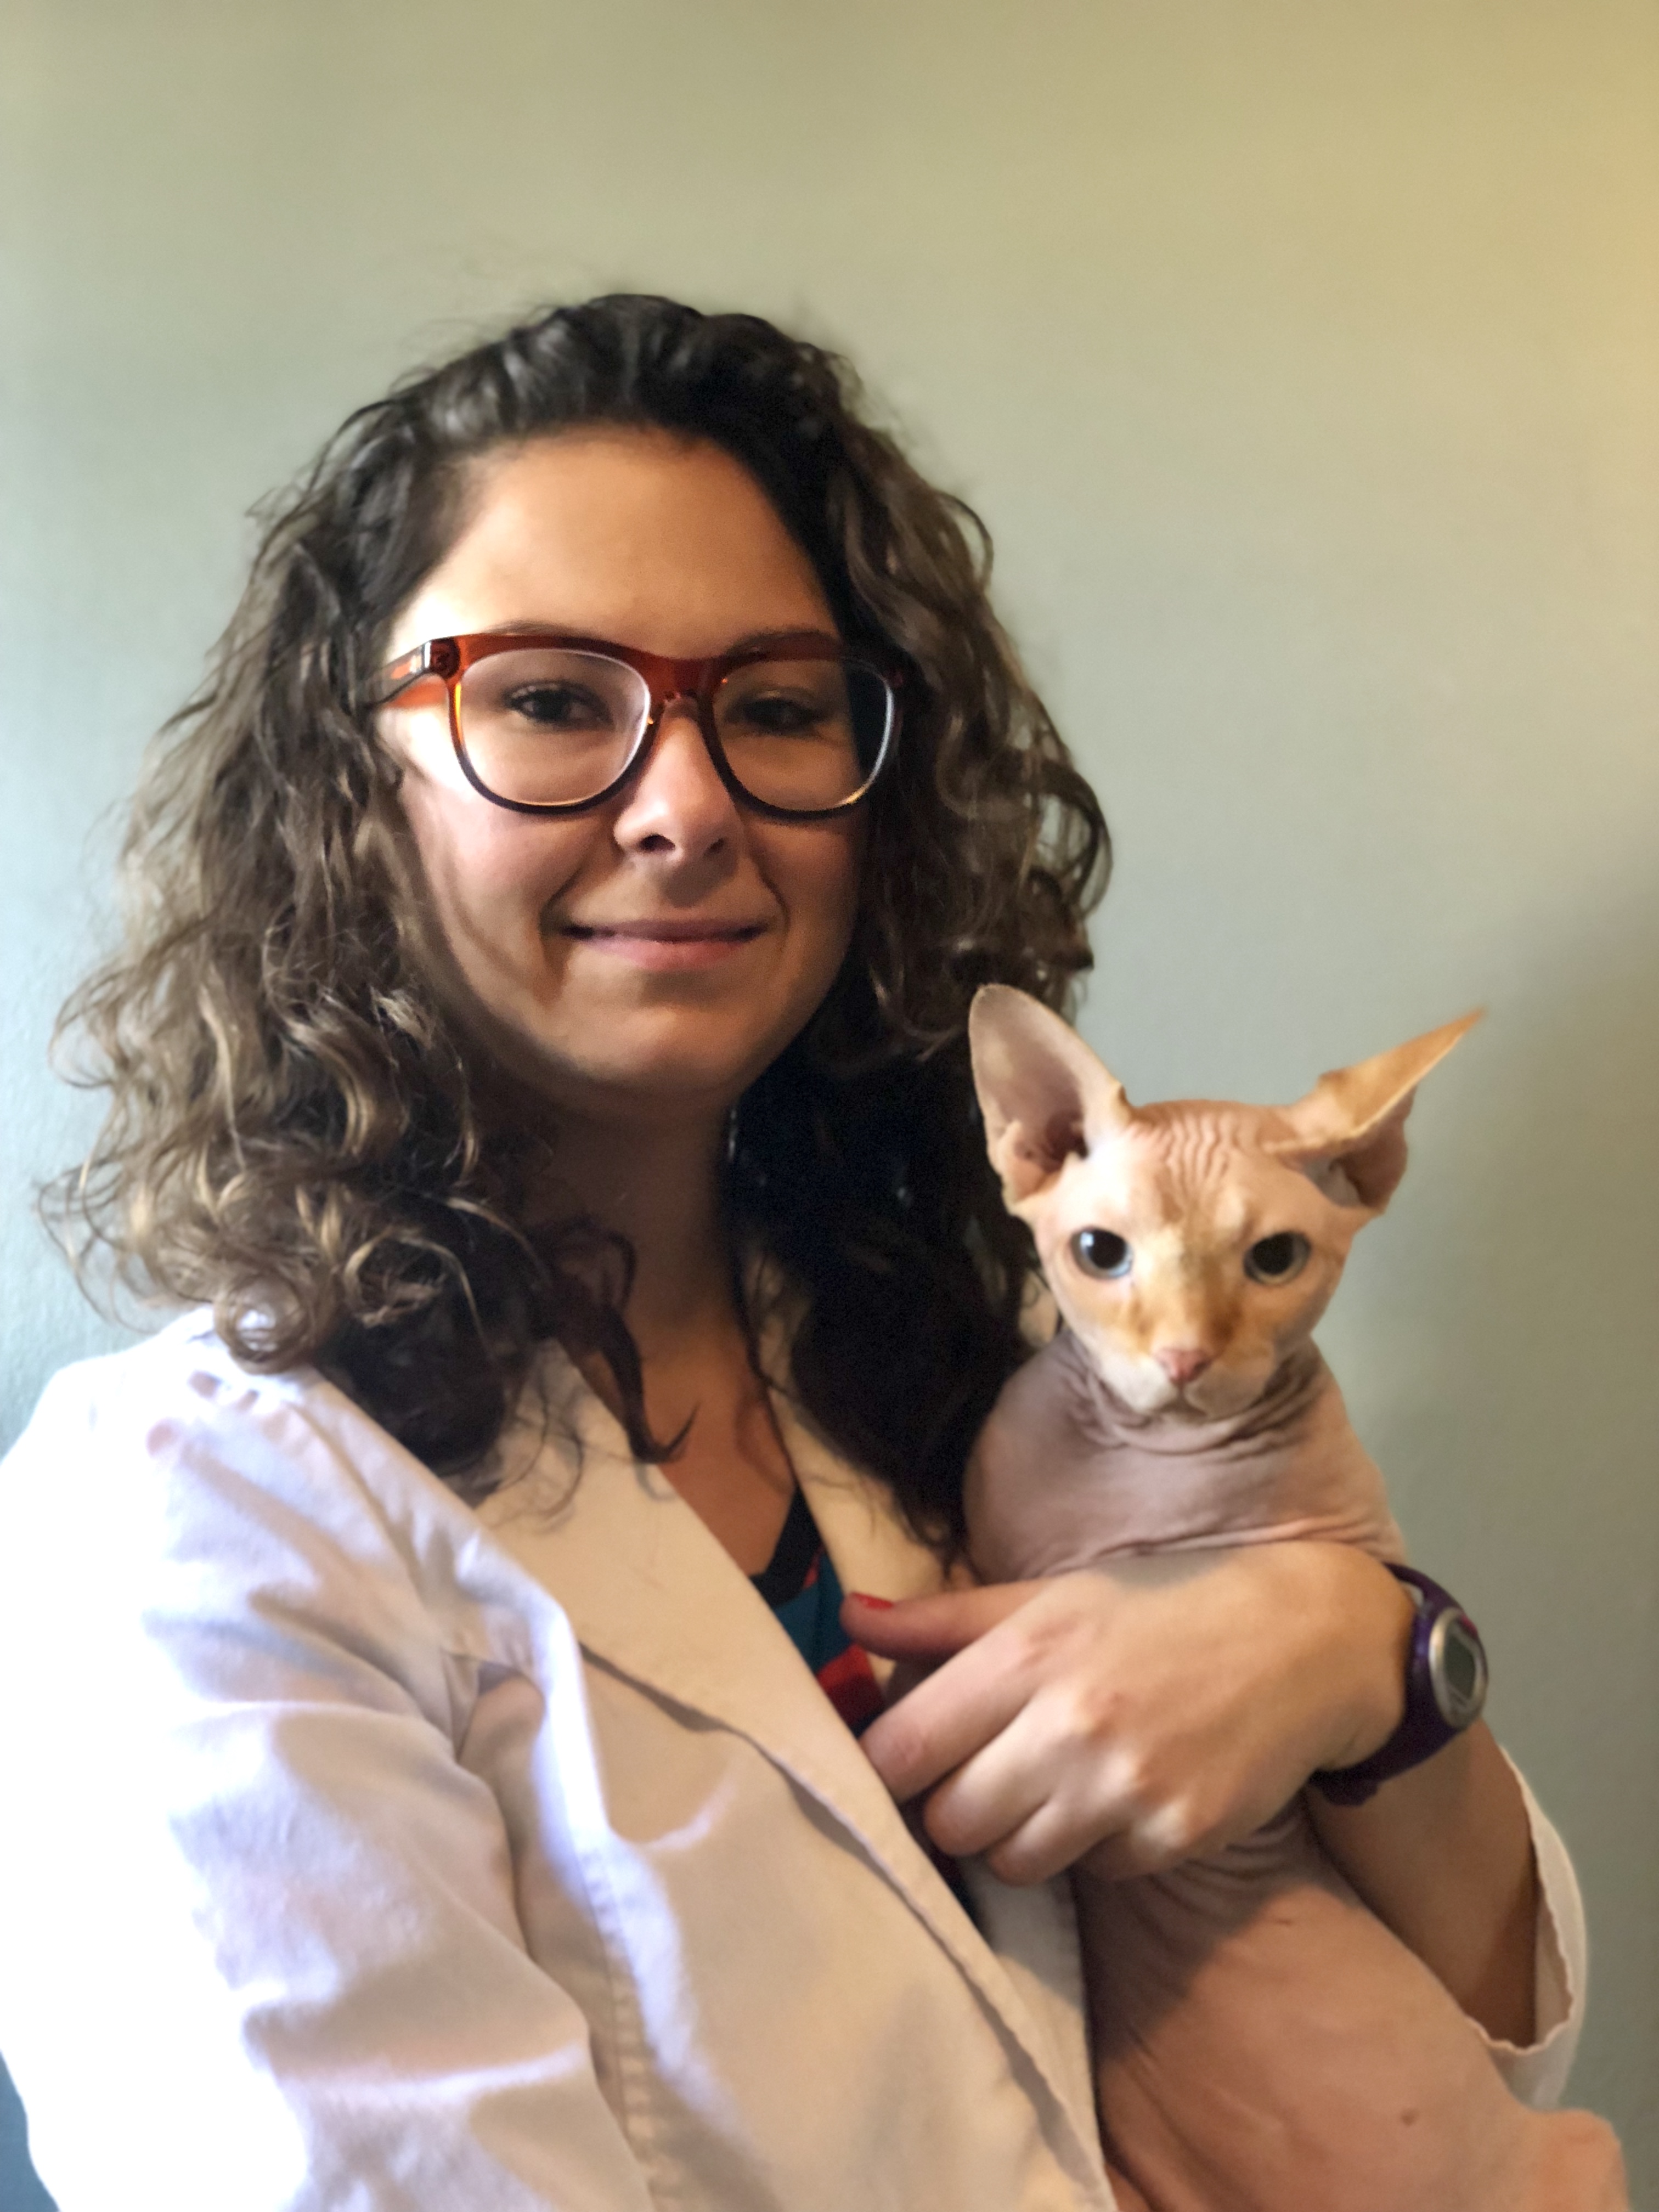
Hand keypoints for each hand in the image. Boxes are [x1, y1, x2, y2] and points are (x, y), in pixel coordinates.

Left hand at [843, 1543, 1413, 1883]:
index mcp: (1025, 1653)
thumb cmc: (1156, 1609)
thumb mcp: (1048, 1597)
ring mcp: (1125, 1786)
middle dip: (954, 1807)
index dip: (886, 1769)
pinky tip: (1121, 1797)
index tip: (901, 1766)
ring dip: (1018, 1836)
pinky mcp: (1174, 1835)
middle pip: (948, 1821)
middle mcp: (1069, 1722)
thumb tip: (847, 1620)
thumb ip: (941, 1621)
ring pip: (1011, 1862)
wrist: (1299, 1641)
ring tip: (1054, 1786)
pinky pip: (1092, 1872)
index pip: (901, 1749)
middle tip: (986, 1776)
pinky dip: (1094, 1847)